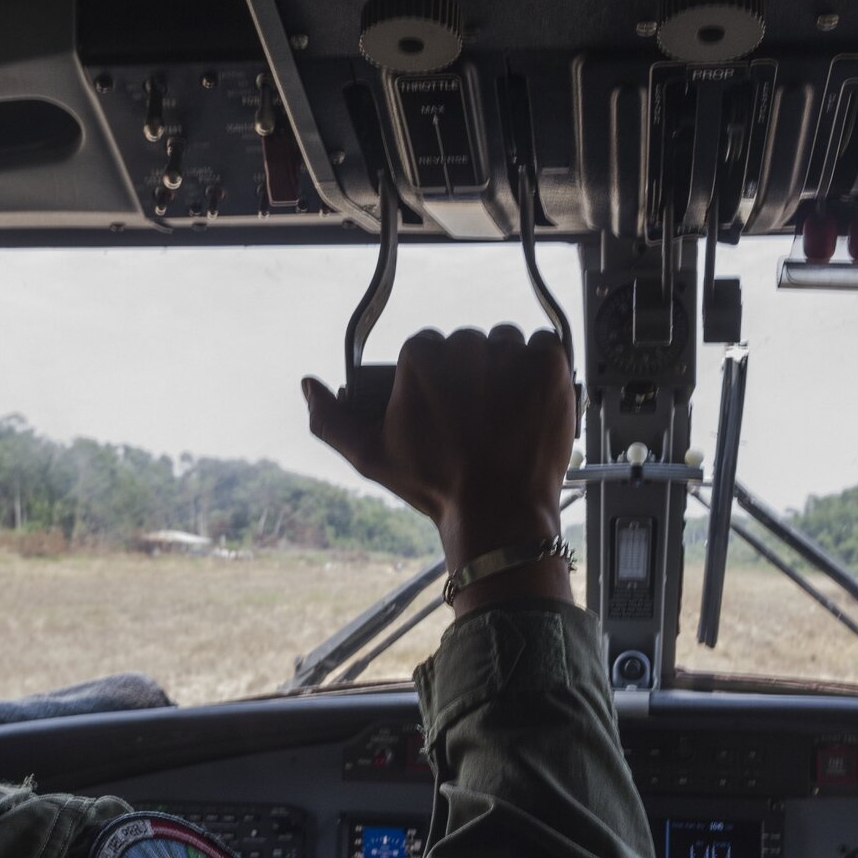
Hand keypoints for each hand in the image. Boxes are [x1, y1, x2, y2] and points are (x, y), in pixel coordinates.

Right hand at [302, 327, 574, 610]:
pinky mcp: (549, 366)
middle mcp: (465, 347)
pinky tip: (530, 401)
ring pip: (507, 343)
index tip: (446, 412)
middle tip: (476, 418)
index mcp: (420, 357)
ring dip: (507, 368)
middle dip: (471, 374)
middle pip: (469, 344)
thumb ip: (331, 420)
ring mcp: (511, 355)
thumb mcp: (371, 457)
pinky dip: (542, 368)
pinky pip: (545, 346)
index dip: (436, 381)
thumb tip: (308, 386)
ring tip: (505, 412)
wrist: (499, 513)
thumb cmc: (435, 486)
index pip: (428, 348)